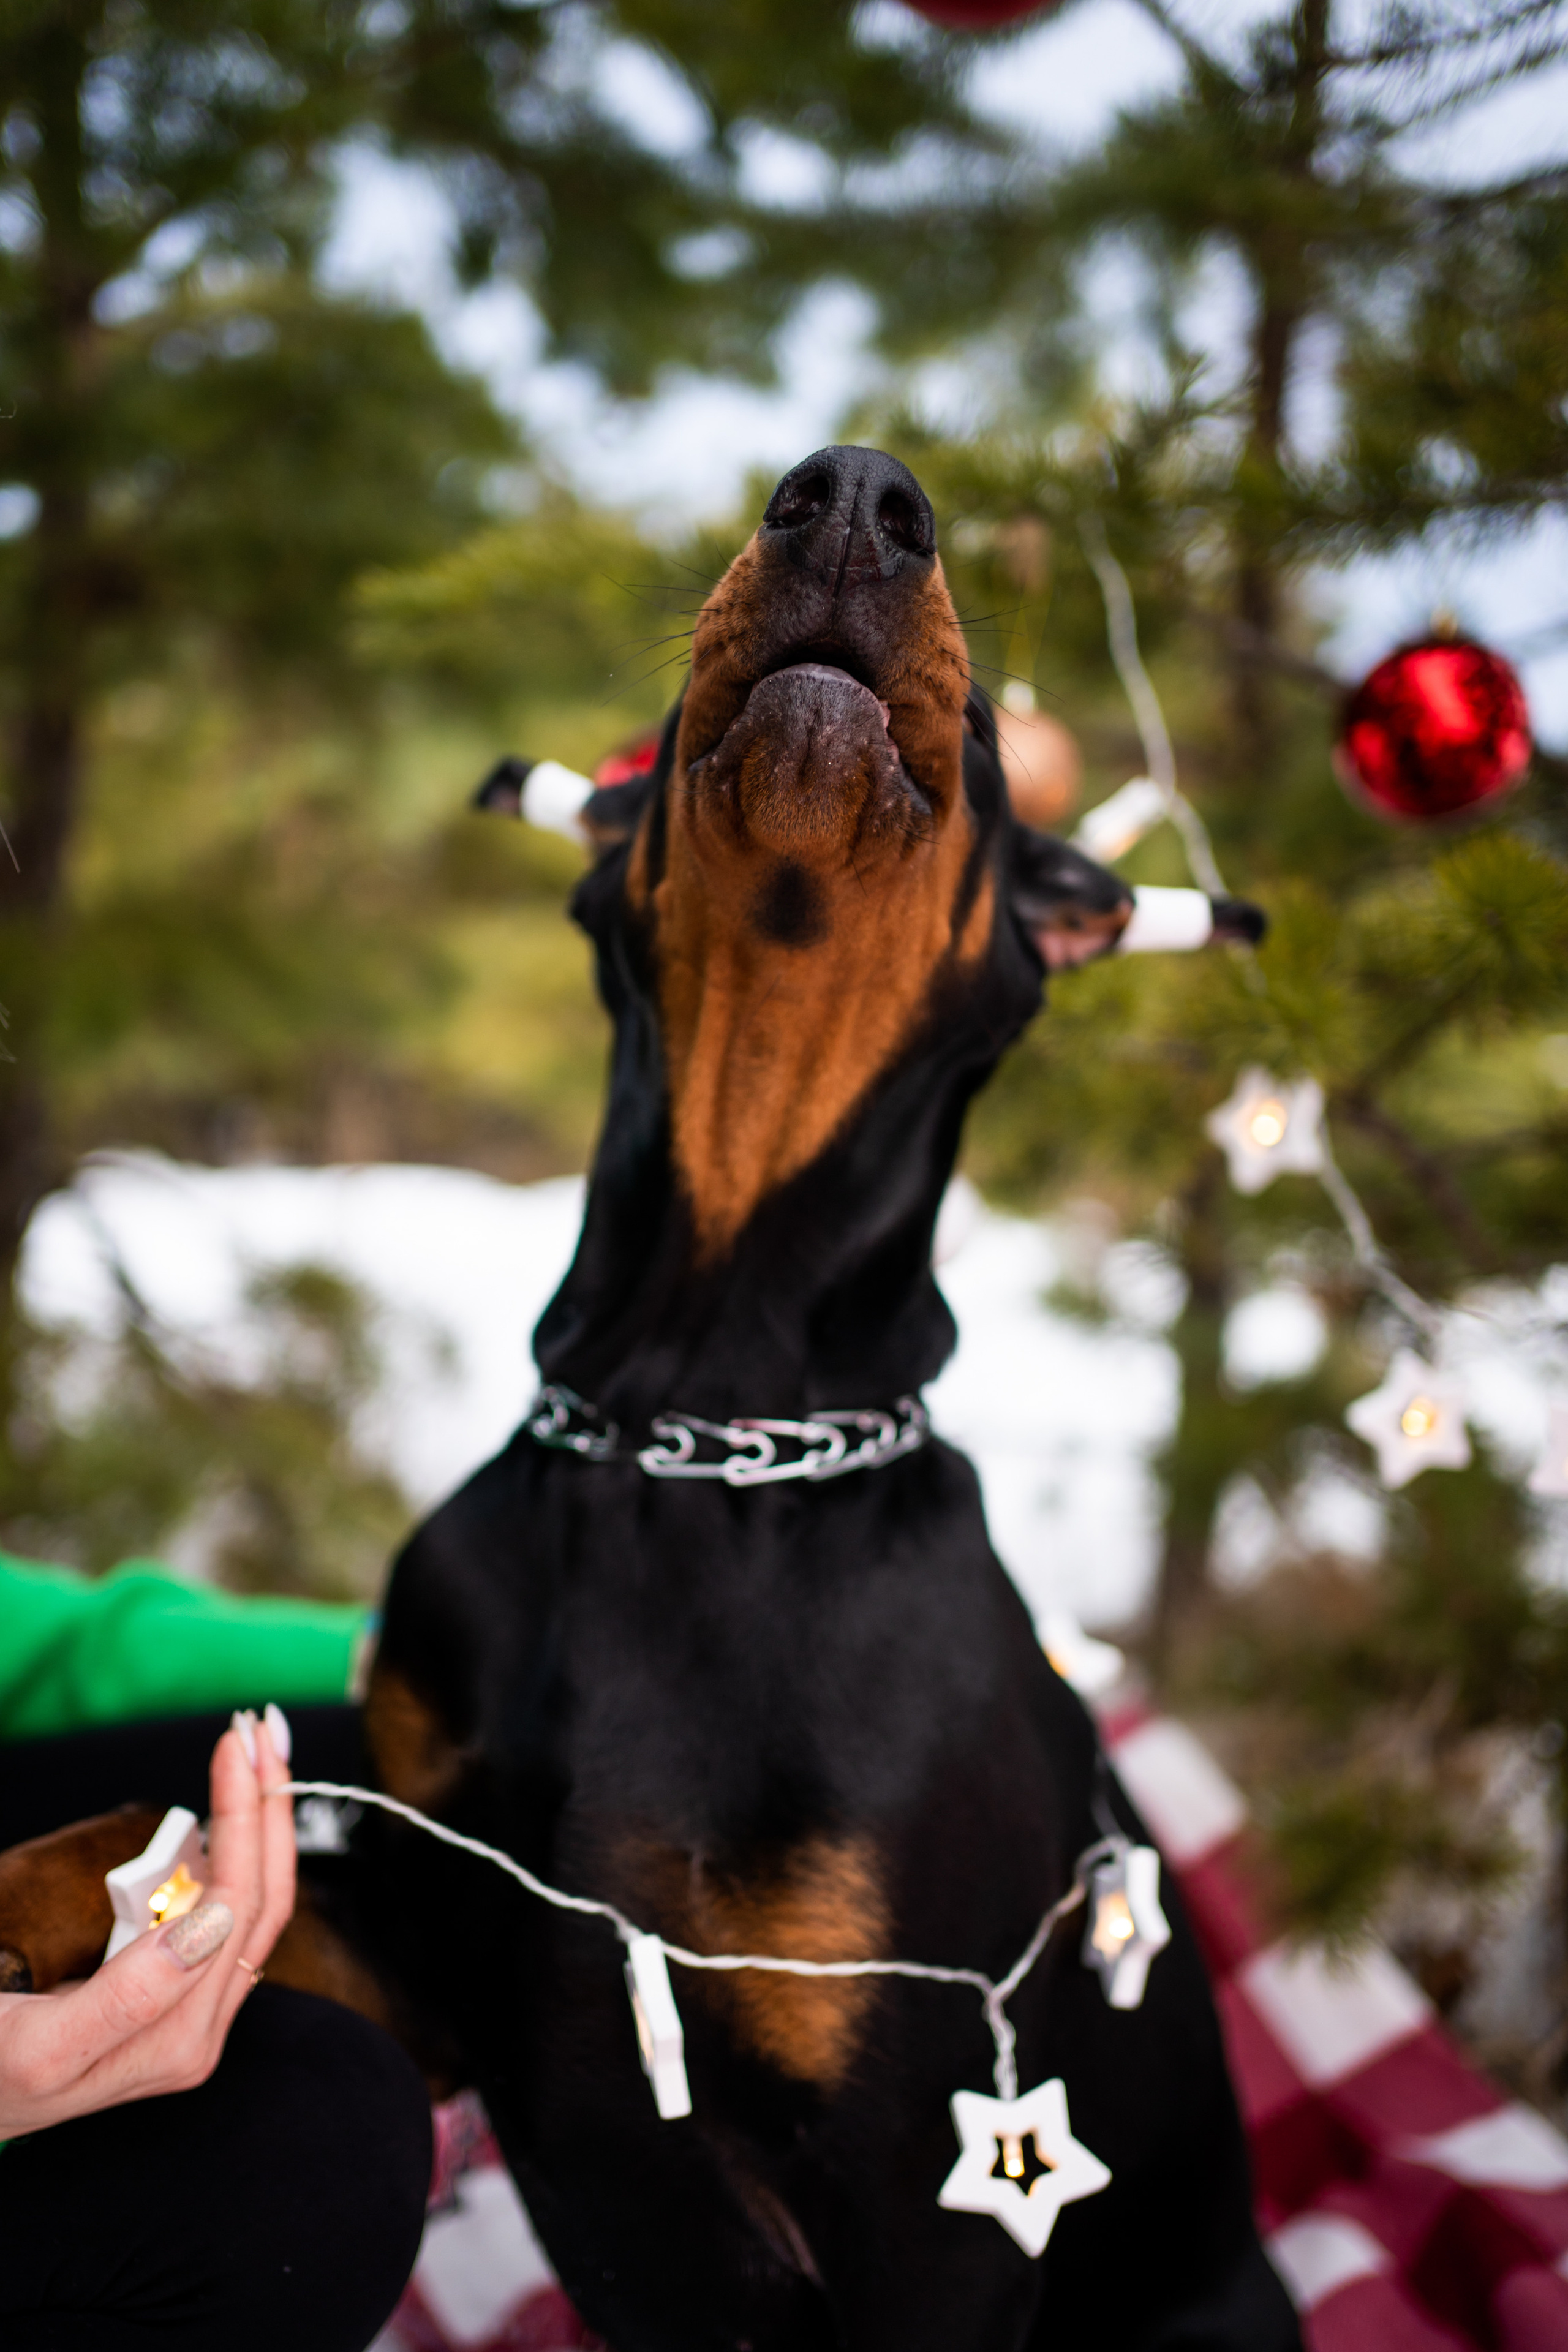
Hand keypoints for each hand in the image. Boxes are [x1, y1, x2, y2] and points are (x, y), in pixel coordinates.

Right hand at [0, 1706, 295, 2136]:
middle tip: (257, 1724)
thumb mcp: (44, 2047)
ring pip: (252, 1899)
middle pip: (261, 1895)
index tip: (234, 1744)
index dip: (245, 1817)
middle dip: (265, 1803)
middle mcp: (202, 2027)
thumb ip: (128, 1996)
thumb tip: (211, 1923)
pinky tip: (235, 1805)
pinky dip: (236, 1847)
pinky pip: (225, 1909)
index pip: (240, 1905)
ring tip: (254, 1748)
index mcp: (181, 2040)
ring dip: (260, 1819)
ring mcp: (193, 2009)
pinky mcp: (176, 1991)